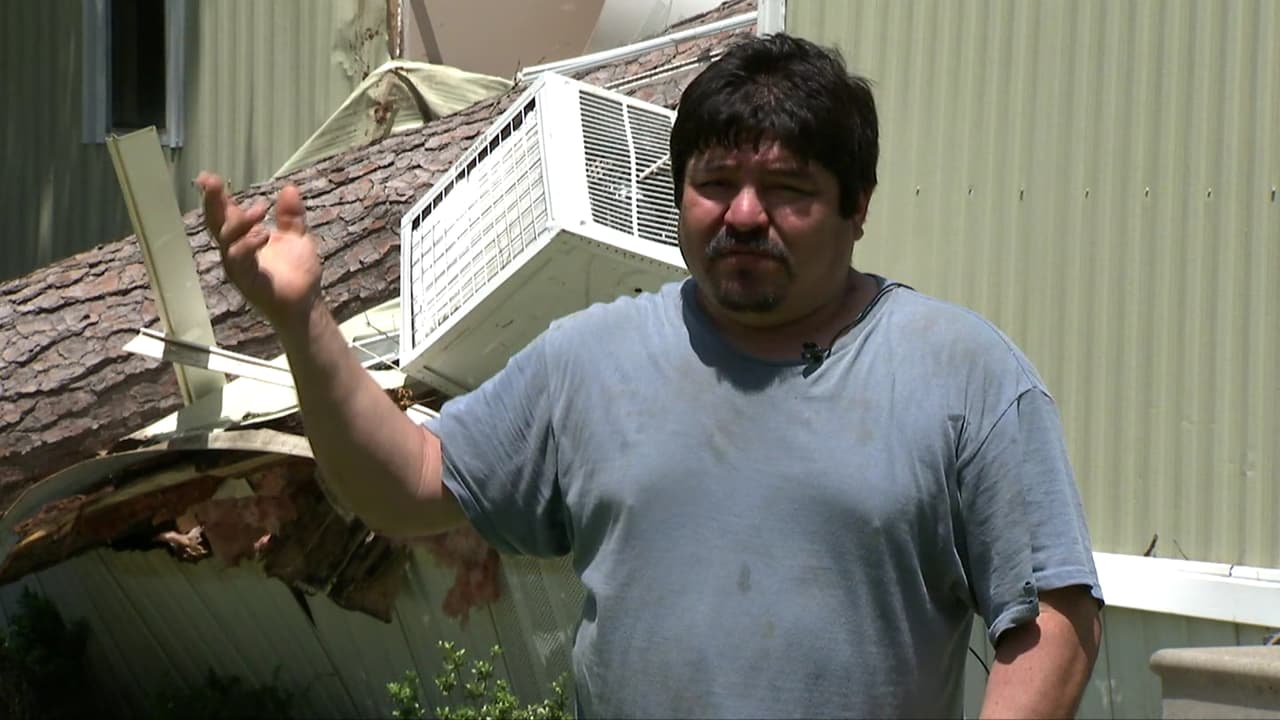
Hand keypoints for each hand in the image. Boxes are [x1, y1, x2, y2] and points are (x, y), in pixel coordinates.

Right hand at [197, 172, 321, 328]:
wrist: (305, 301)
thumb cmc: (297, 270)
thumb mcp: (296, 236)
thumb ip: (291, 215)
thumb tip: (289, 188)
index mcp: (244, 235)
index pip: (226, 211)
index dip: (216, 194)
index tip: (208, 176)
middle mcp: (235, 248)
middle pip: (216, 222)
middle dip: (212, 201)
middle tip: (211, 182)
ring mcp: (237, 265)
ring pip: (227, 239)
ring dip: (239, 222)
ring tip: (259, 211)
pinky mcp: (245, 280)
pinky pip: (240, 260)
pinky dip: (248, 244)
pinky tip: (263, 234)